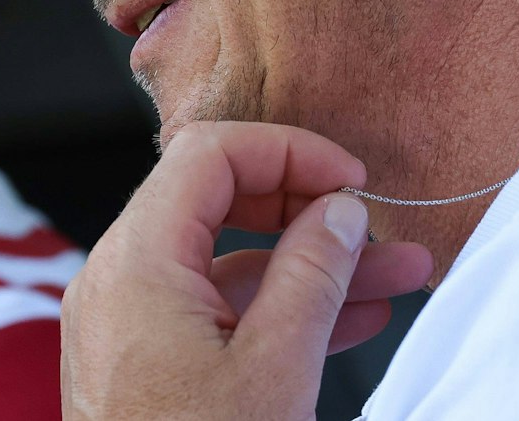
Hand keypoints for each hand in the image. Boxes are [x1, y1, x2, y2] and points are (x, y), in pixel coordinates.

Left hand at [60, 122, 433, 420]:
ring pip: (225, 262)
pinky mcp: (141, 360)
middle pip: (217, 199)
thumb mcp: (274, 368)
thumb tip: (340, 211)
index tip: (354, 178)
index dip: (289, 151)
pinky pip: (212, 309)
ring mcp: (125, 320)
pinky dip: (276, 306)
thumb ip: (312, 276)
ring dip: (309, 264)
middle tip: (379, 225)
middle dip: (308, 208)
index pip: (210, 154)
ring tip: (400, 273)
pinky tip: (353, 318)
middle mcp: (118, 278)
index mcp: (136, 261)